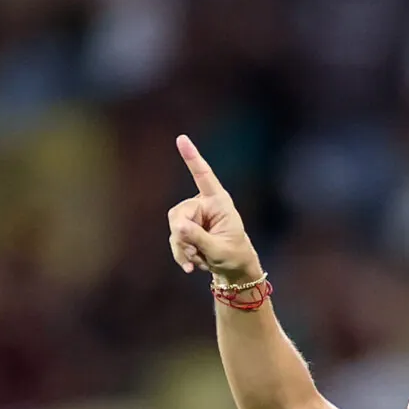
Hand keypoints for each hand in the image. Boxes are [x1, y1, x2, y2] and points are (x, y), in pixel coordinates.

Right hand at [168, 135, 261, 284]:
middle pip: (179, 214)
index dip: (192, 157)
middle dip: (183, 237)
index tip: (181, 139)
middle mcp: (204, 205)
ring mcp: (194, 217)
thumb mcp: (219, 250)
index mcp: (219, 202)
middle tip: (194, 256)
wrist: (234, 270)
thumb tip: (178, 227)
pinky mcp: (187, 230)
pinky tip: (191, 268)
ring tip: (199, 264)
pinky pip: (175, 240)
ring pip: (174, 229)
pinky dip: (181, 255)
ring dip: (183, 250)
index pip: (203, 176)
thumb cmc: (233, 256)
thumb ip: (198, 238)